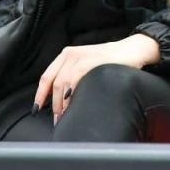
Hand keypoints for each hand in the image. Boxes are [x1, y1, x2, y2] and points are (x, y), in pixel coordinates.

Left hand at [34, 35, 160, 122]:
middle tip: (58, 119)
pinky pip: (75, 79)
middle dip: (52, 104)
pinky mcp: (92, 60)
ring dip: (61, 103)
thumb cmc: (112, 61)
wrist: (133, 50)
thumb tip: (61, 100)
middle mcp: (70, 54)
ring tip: (65, 116)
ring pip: (62, 83)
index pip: (46, 77)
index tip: (36, 109)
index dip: (39, 95)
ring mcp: (81, 56)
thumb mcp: (87, 65)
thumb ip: (73, 77)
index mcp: (67, 55)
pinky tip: (72, 103)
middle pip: (53, 83)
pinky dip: (71, 93)